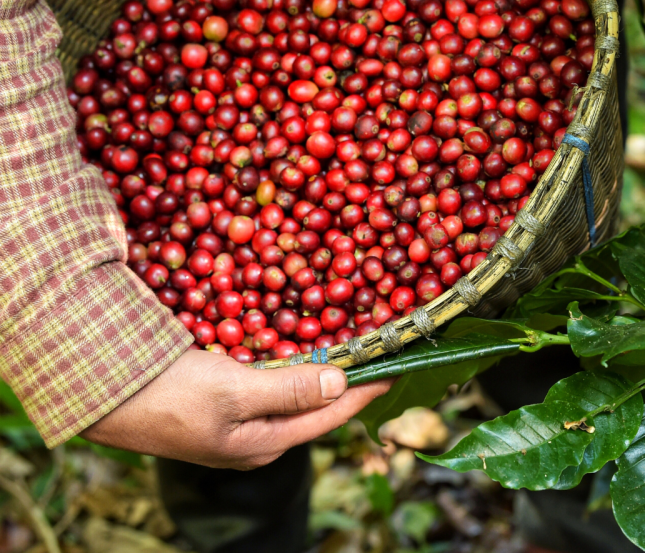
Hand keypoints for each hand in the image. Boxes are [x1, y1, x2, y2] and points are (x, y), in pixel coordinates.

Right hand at [82, 349, 391, 468]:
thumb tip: (341, 383)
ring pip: (291, 395)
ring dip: (319, 373)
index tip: (397, 368)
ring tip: (349, 348)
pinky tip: (297, 348)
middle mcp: (256, 439)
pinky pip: (267, 384)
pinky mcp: (219, 404)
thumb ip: (289, 390)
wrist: (100, 394)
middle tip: (377, 353)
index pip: (330, 415)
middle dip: (347, 382)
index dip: (366, 390)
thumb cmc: (167, 396)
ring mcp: (237, 423)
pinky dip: (288, 366)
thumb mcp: (233, 392)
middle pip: (315, 408)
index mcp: (264, 444)